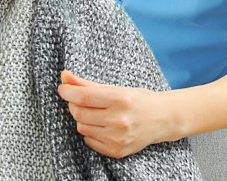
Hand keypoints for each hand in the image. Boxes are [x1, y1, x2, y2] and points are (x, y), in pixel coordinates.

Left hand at [57, 70, 181, 158]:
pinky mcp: (118, 150)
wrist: (164, 119)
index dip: (67, 92)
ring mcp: (119, 138)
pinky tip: (101, 126)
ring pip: (81, 127)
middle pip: (79, 113)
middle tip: (79, 101)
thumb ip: (87, 83)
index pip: (83, 97)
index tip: (63, 88)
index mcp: (120, 99)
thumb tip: (64, 76)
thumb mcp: (116, 88)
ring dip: (82, 119)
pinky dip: (90, 132)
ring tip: (95, 113)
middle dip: (74, 105)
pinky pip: (89, 141)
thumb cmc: (138, 100)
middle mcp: (120, 120)